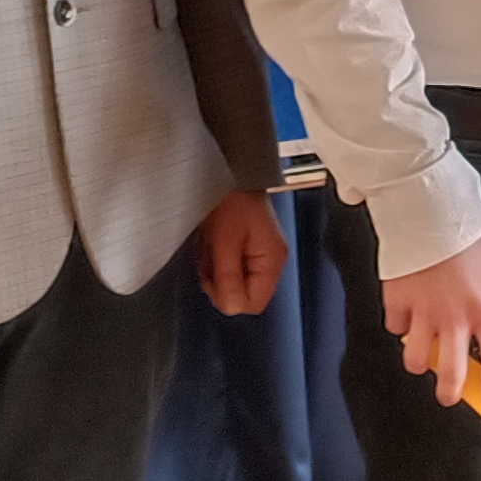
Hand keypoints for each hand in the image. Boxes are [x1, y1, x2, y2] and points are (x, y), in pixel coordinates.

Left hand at [193, 187, 289, 317]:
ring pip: (234, 281)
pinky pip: (231, 267)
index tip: (212, 278)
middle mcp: (270, 261)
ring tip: (211, 244)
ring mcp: (260, 254)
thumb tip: (232, 308)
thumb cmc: (233, 202)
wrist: (234, 172)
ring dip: (216, 269)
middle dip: (220, 281)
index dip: (229, 297)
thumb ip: (229, 276)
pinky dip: (217, 259)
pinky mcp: (249, 247)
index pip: (253, 303)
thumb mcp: (225, 241)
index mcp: (271, 262)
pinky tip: (212, 241)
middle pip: (243, 293)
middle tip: (209, 257)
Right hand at [385, 217, 480, 407]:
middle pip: (450, 372)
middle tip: (450, 395)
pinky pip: (395, 326)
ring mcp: (422, 314)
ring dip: (419, 362)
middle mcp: (454, 320)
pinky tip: (403, 322)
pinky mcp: (397, 301)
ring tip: (422, 361)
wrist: (429, 212)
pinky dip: (399, 327)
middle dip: (450, 390)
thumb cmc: (471, 228)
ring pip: (415, 357)